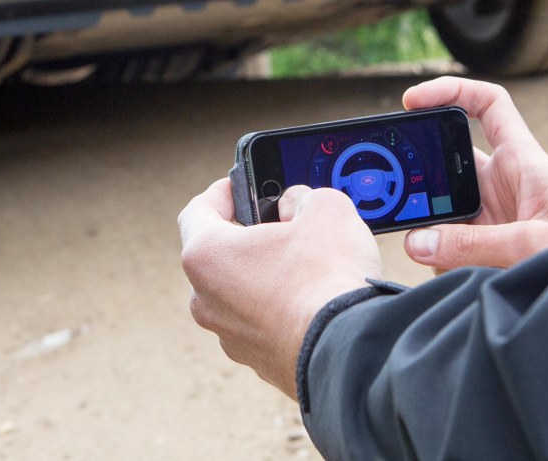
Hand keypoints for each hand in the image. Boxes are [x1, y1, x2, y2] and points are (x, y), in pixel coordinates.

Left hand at [179, 178, 380, 398]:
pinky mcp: (258, 361)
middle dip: (251, 236)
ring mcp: (230, 336)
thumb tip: (297, 207)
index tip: (241, 186)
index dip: (223, 191)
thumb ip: (302, 197)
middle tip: (284, 224)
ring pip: (241, 292)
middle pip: (221, 255)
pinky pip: (263, 323)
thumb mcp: (324, 208)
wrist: (348, 350)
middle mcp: (206, 301)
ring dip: (266, 274)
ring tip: (306, 265)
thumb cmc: (326, 278)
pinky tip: (313, 300)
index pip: (198, 210)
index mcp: (206, 256)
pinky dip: (281, 308)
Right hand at [401, 76, 547, 269]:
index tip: (413, 100)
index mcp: (523, 162)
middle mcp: (504, 184)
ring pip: (445, 211)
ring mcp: (495, 217)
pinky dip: (444, 262)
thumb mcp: (533, 244)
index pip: (487, 106)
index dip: (451, 91)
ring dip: (435, 232)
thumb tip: (416, 242)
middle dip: (425, 181)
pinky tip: (452, 278)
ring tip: (433, 255)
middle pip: (448, 164)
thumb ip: (471, 244)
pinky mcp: (490, 248)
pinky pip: (452, 247)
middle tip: (400, 197)